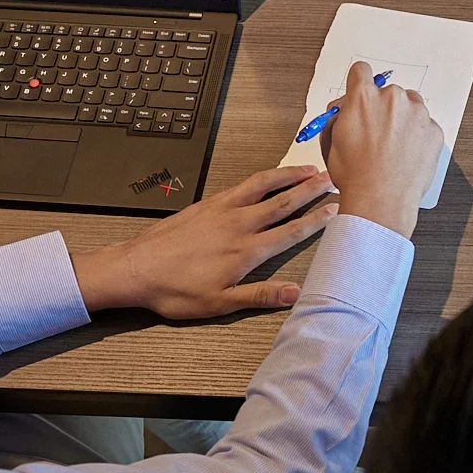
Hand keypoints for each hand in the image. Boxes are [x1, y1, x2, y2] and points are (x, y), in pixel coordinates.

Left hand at [70, 165, 336, 318]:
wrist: (135, 268)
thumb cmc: (175, 291)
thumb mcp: (219, 303)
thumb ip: (260, 295)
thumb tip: (296, 293)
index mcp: (246, 250)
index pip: (290, 231)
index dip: (316, 220)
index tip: (336, 208)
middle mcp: (238, 224)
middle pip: (282, 202)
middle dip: (309, 189)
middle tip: (331, 178)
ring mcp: (221, 209)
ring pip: (262, 186)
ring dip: (288, 176)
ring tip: (308, 168)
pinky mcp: (206, 204)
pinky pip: (241, 185)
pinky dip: (261, 178)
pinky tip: (266, 178)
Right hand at [320, 61, 445, 238]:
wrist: (380, 201)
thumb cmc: (355, 176)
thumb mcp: (332, 142)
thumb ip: (339, 118)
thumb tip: (342, 111)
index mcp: (363, 98)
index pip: (361, 71)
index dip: (360, 82)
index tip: (363, 91)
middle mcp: (392, 99)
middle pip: (388, 92)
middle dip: (383, 108)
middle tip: (377, 133)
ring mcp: (417, 114)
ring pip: (411, 106)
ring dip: (403, 120)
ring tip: (394, 147)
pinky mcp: (434, 131)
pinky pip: (426, 126)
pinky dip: (418, 137)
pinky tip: (407, 156)